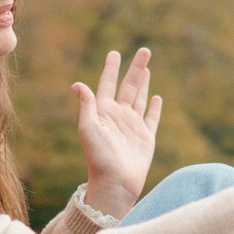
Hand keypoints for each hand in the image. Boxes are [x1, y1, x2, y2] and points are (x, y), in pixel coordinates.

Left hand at [72, 47, 160, 218]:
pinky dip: (154, 107)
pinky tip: (156, 97)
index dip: (112, 69)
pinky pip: (151, 118)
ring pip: (140, 98)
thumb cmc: (99, 157)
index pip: (108, 84)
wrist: (115, 182)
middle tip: (144, 50)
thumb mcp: (88, 128)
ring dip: (144, 83)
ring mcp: (133, 126)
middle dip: (136, 68)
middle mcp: (119, 116)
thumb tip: (77, 84)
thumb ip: (87, 105)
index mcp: (104, 112)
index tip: (114, 53)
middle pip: (129, 86)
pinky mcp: (146, 137)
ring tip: (147, 69)